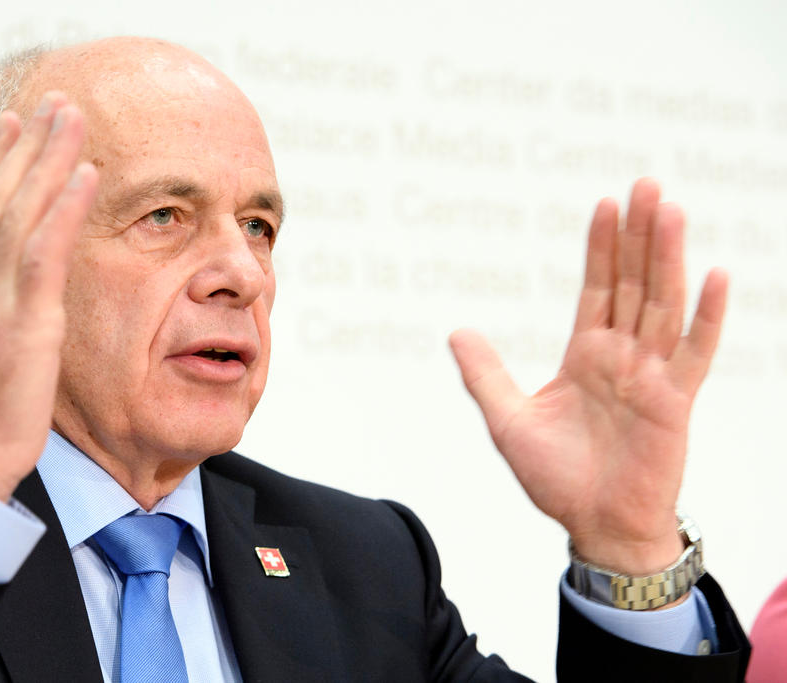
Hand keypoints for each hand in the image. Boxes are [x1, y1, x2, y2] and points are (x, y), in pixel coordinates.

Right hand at [0, 93, 98, 500]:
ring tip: (72, 115)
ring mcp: (0, 303)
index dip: (1, 165)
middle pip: (2, 198)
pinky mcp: (25, 325)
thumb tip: (25, 296)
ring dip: (48, 159)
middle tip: (53, 100)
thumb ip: (9, 315)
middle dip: (28, 145)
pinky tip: (87, 175)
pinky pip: (45, 255)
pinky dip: (65, 209)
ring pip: (21, 213)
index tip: (20, 125)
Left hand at [449, 178, 726, 574]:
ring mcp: (652, 376)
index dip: (602, 248)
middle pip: (634, 283)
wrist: (595, 526)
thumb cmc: (556, 478)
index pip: (597, 288)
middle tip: (646, 184)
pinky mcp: (675, 402)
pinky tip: (716, 276)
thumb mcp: (507, 419)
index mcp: (587, 355)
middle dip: (639, 235)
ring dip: (669, 258)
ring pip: (663, 304)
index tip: (606, 205)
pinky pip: (696, 353)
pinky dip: (707, 316)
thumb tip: (456, 331)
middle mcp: (623, 357)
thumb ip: (485, 373)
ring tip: (671, 210)